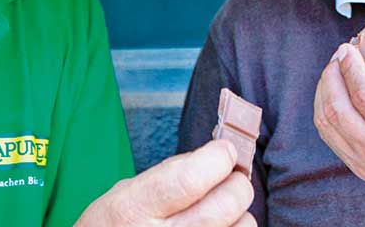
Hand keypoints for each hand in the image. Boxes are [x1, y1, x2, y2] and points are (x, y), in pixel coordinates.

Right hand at [76, 139, 255, 225]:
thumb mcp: (123, 194)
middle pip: (225, 205)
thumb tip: (213, 156)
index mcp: (134, 208)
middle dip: (237, 183)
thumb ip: (167, 174)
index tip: (224, 151)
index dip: (217, 159)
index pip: (190, 179)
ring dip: (240, 213)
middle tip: (232, 178)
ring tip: (222, 210)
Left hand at [313, 36, 364, 226]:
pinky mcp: (361, 170)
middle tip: (342, 53)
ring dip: (325, 90)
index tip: (349, 46)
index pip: (363, 93)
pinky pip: (330, 137)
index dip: (351, 65)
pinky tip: (336, 94)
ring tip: (337, 70)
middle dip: (333, 73)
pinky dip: (325, 110)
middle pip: (337, 107)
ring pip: (326, 122)